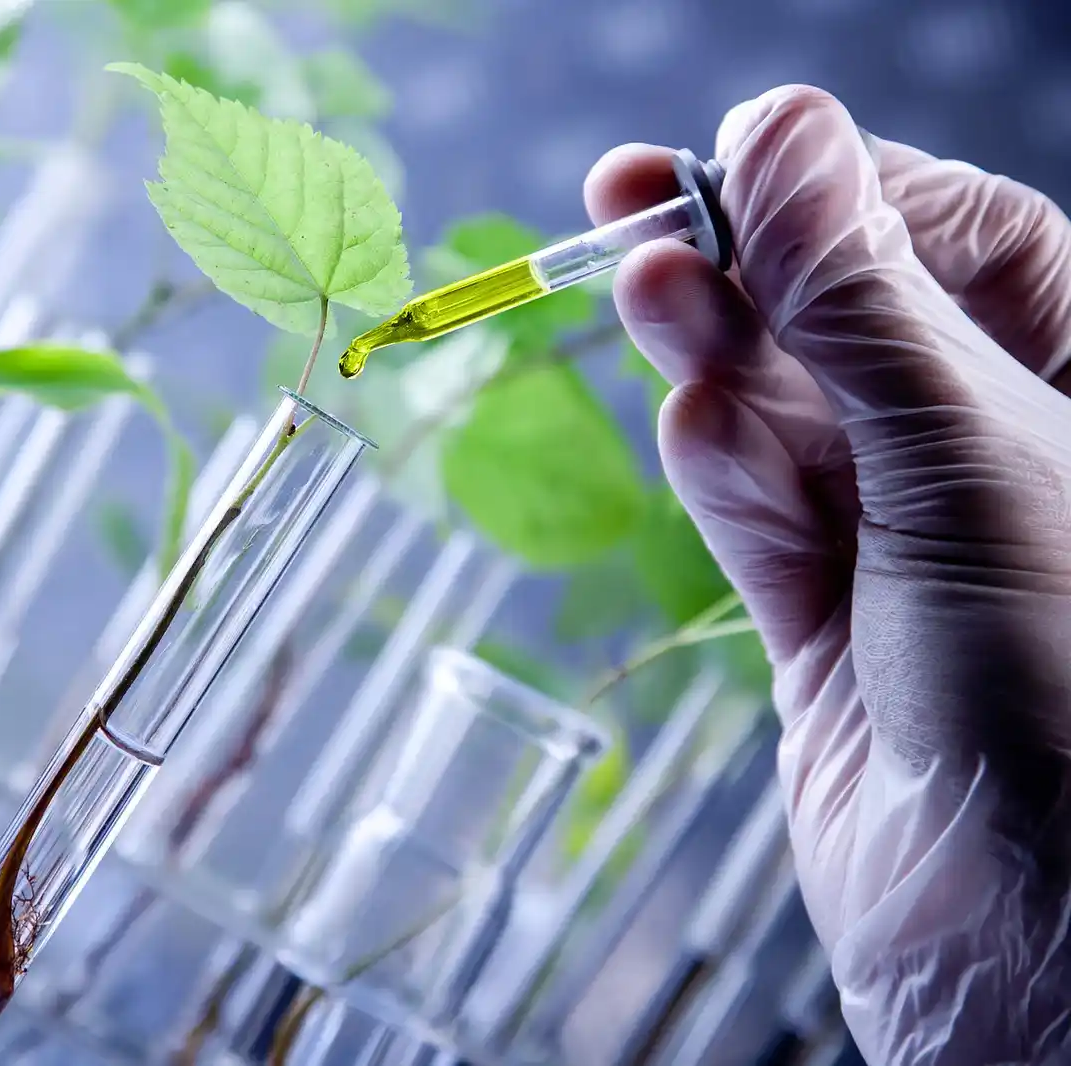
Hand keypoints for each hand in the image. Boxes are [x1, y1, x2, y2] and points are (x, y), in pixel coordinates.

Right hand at [588, 87, 1070, 1061]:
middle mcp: (992, 448)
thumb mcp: (966, 457)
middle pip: (844, 314)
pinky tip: (696, 430)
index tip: (731, 147)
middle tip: (628, 206)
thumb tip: (781, 133)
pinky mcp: (827, 613)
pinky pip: (759, 511)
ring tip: (650, 296)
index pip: (948, 233)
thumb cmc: (1063, 688)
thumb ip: (860, 300)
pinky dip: (722, 470)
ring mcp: (903, 533)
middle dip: (745, 266)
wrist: (1021, 933)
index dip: (835, 186)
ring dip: (714, 356)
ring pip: (782, 409)